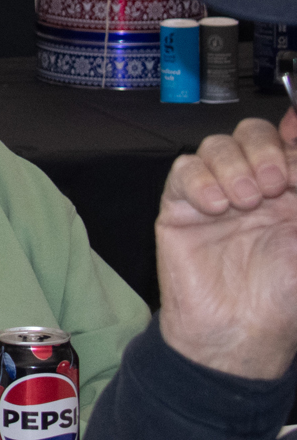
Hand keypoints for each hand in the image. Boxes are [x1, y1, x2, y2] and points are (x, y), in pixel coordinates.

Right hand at [154, 112, 296, 379]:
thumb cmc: (283, 296)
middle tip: (277, 184)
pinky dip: (200, 180)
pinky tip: (216, 208)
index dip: (291, 132)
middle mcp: (255, 186)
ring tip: (245, 202)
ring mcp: (215, 193)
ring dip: (234, 166)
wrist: (237, 332)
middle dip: (265, 149)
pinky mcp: (180, 206)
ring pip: (217, 145)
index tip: (295, 136)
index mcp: (291, 192)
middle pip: (252, 133)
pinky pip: (184, 171)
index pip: (288, 141)